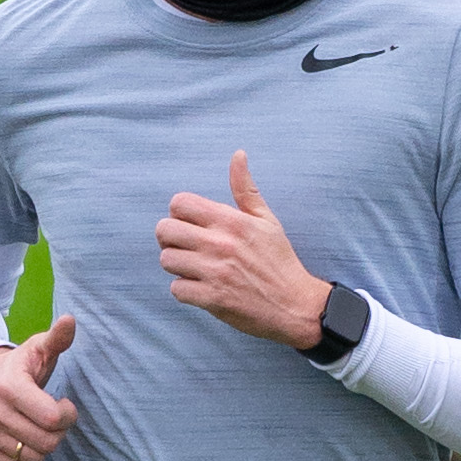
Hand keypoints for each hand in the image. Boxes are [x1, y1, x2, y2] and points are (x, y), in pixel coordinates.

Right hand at [0, 317, 77, 460]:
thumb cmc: (20, 366)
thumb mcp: (38, 349)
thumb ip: (57, 338)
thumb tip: (70, 320)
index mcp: (10, 385)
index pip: (53, 418)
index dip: (68, 415)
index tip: (64, 404)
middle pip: (46, 442)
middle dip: (58, 432)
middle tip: (54, 419)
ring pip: (33, 458)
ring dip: (44, 447)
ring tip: (39, 428)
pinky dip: (28, 459)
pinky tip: (26, 439)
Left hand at [156, 148, 327, 349]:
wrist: (295, 305)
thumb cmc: (279, 261)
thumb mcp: (267, 220)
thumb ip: (245, 189)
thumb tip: (238, 155)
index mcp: (231, 221)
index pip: (179, 203)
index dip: (179, 213)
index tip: (190, 224)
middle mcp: (220, 244)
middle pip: (164, 230)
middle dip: (170, 238)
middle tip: (185, 246)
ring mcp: (214, 272)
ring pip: (167, 260)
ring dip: (177, 265)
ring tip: (194, 268)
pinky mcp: (212, 298)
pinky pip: (177, 289)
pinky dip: (186, 290)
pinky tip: (201, 287)